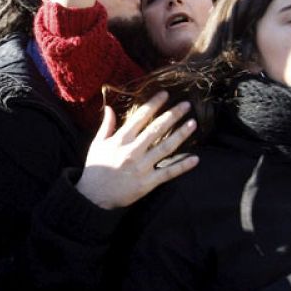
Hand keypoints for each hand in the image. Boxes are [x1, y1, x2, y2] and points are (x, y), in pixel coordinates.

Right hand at [75, 91, 197, 209]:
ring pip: (166, 147)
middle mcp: (133, 150)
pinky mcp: (148, 182)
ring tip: (193, 123)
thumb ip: (106, 125)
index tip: (165, 94)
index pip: (140, 117)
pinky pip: (168, 172)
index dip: (153, 104)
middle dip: (172, 115)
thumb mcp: (97, 143)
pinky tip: (195, 159)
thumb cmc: (95, 167)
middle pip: (156, 129)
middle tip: (186, 104)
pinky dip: (182, 166)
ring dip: (181, 135)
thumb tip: (109, 107)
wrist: (95, 195)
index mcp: (120, 139)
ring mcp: (142, 166)